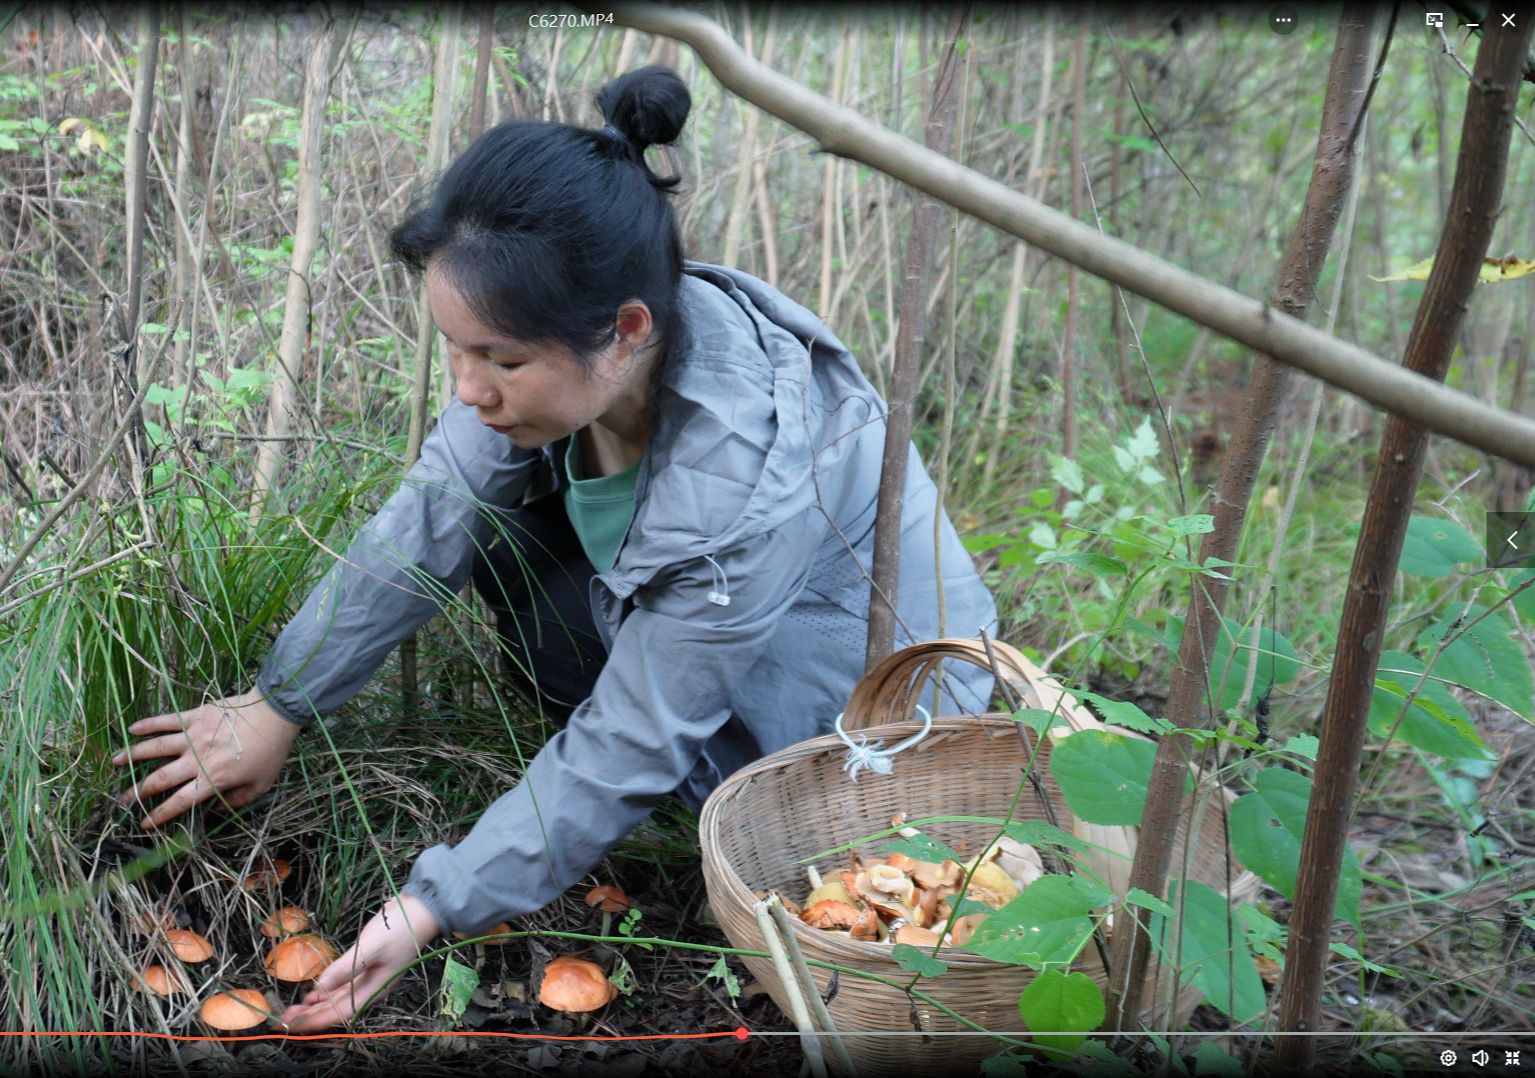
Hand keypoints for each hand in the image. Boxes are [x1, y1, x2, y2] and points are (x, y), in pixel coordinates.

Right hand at [111, 688, 299, 828]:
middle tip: (120, 800)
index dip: (159, 815)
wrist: (275, 714)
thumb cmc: (271, 751)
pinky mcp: (196, 715)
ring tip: (114, 762)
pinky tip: (132, 729)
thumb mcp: (261, 784)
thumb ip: (238, 800)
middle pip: (159, 779)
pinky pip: (167, 720)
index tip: (144, 823)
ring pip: (155, 748)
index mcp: (212, 779)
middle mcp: (197, 760)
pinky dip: (148, 724)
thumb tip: (220, 807)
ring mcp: (193, 736)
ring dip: (132, 755)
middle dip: (137, 792)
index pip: (179, 802)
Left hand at [279, 894, 441, 1031]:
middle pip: (336, 1009)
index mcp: (374, 990)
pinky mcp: (366, 966)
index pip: (339, 1013)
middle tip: (284, 1018)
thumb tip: (318, 988)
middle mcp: (370, 989)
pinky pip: (342, 986)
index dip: (314, 1020)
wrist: (420, 910)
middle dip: (310, 1015)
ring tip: (294, 1008)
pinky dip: (326, 991)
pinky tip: (314, 992)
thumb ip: (344, 970)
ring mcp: (369, 978)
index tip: (291, 1022)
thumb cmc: (399, 929)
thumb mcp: (370, 949)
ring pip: (337, 999)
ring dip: (315, 1005)